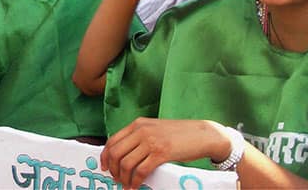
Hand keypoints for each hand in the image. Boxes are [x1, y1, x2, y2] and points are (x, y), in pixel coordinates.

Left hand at [101, 118, 230, 187]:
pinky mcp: (161, 153)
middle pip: (116, 152)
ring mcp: (151, 141)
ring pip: (127, 163)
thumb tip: (125, 153)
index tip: (105, 166)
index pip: (113, 140)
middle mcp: (141, 131)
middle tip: (116, 179)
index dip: (105, 155)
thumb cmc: (180, 134)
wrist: (202, 134)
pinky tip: (135, 186)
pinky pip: (141, 170)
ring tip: (126, 185)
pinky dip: (135, 181)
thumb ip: (140, 136)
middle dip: (113, 169)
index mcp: (138, 124)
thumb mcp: (155, 129)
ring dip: (124, 178)